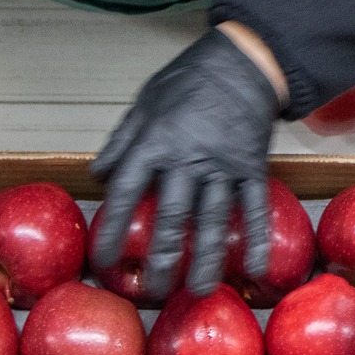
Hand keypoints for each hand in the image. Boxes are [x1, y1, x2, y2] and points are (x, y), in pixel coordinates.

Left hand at [91, 26, 280, 296]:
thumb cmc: (189, 80)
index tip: (105, 259)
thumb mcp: (144, 102)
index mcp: (155, 143)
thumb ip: (121, 141)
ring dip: (206, 258)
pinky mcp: (252, 168)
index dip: (114, 229)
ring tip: (200, 290)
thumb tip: (98, 176)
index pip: (127, 193)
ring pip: (213, 220)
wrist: (242, 63)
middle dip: (162, 257)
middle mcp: (188, 160)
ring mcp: (223, 166)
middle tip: (154, 290)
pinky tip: (255, 268)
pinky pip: (254, 208)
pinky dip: (256, 239)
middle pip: (171, 217)